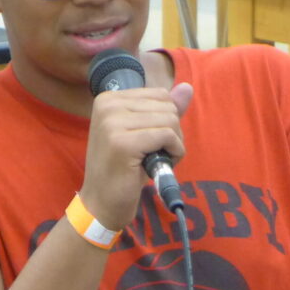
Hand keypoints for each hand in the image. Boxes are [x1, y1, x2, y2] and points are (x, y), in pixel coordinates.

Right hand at [79, 82, 193, 230]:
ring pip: (170, 120)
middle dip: (171, 133)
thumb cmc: (124, 169)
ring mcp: (113, 122)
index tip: (148, 142)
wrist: (102, 202)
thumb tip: (187, 87)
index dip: (166, 121)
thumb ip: (165, 110)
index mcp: (109, 98)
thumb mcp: (145, 134)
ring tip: (153, 160)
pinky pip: (168, 136)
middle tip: (152, 154)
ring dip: (173, 145)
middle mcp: (108, 104)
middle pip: (168, 106)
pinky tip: (157, 166)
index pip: (160, 95)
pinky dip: (174, 153)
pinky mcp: (123, 142)